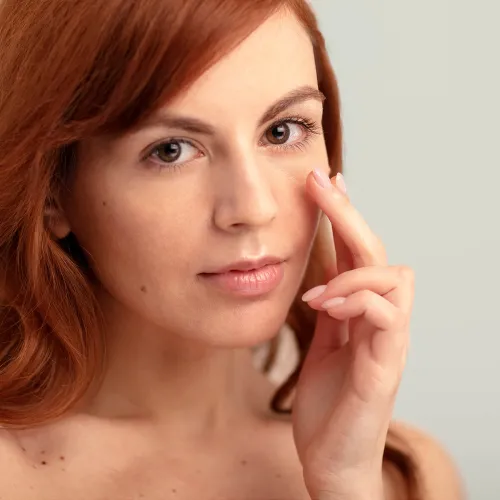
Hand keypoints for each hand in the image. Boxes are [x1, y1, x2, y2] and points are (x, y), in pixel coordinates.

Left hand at [292, 169, 413, 499]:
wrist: (330, 460)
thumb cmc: (326, 404)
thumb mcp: (322, 345)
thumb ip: (329, 311)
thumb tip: (322, 275)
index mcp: (361, 314)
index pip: (358, 252)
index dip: (345, 214)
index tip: (327, 180)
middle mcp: (381, 322)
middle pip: (377, 253)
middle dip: (350, 215)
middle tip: (324, 182)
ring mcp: (387, 344)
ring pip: (394, 278)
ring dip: (354, 269)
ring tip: (319, 291)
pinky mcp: (385, 369)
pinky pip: (386, 317)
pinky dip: (356, 300)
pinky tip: (325, 307)